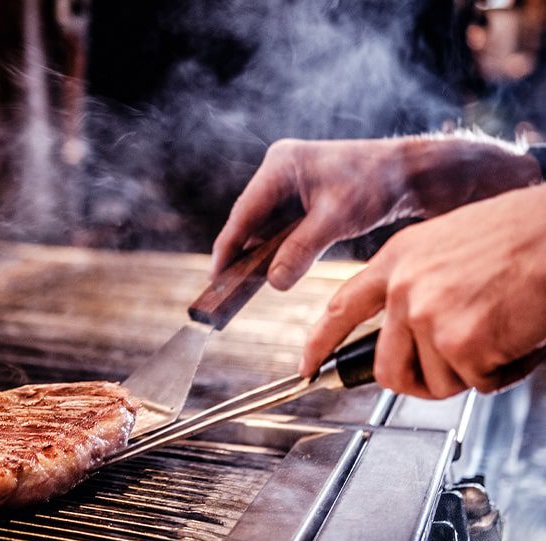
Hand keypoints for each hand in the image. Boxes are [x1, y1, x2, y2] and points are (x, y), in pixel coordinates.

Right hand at [212, 136, 539, 289]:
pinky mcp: (300, 198)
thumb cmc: (377, 183)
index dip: (227, 248)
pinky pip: (280, 228)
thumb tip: (273, 282)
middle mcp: (278, 171)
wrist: (410, 173)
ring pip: (263, 227)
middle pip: (248, 220)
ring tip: (242, 287)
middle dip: (240, 254)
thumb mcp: (337, 218)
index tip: (215, 278)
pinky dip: (276, 250)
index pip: (243, 213)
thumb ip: (301, 250)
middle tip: (225, 289)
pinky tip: (271, 272)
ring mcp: (288, 184)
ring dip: (258, 254)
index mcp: (280, 165)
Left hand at [301, 184, 545, 397]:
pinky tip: (516, 338)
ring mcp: (428, 316)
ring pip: (436, 381)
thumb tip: (408, 329)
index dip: (320, 344)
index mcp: (396, 260)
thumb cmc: (518, 233)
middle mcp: (404, 289)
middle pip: (387, 368)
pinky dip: (502, 373)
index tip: (308, 366)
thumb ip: (416, 283)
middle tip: (449, 372)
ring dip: (471, 372)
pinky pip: (477, 383)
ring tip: (498, 336)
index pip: (340, 310)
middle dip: (417, 382)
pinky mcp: (461, 343)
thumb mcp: (444, 243)